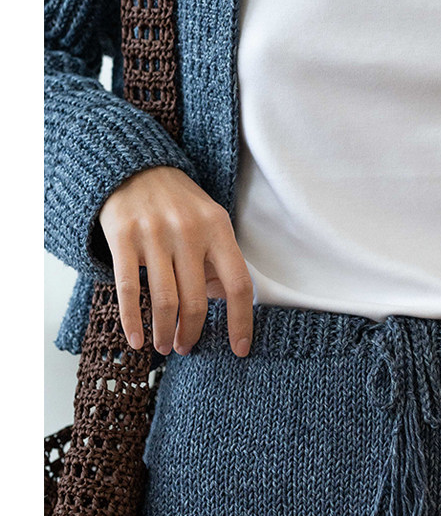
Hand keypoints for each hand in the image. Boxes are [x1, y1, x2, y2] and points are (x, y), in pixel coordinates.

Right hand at [97, 165, 254, 358]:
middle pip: (197, 300)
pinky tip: (136, 340)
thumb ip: (220, 260)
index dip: (241, 321)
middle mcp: (189, 231)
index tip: (240, 349)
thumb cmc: (178, 204)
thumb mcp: (209, 221)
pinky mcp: (123, 236)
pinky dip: (132, 321)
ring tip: (164, 346)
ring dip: (164, 332)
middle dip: (192, 333)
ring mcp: (155, 233)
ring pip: (164, 300)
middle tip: (186, 347)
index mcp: (218, 228)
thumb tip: (227, 304)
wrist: (133, 166)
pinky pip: (128, 289)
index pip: (239, 284)